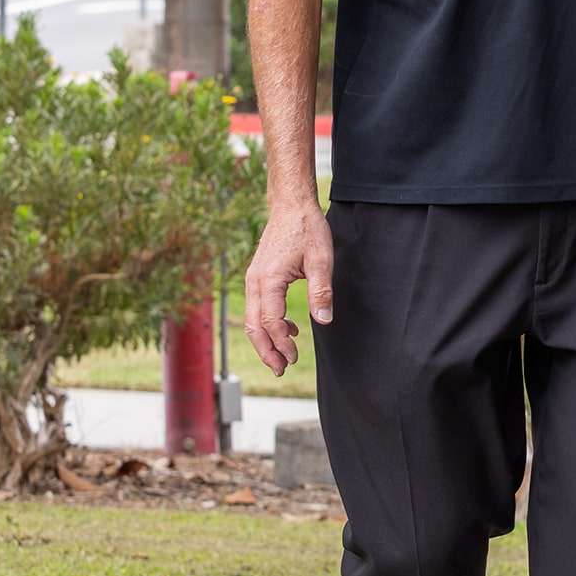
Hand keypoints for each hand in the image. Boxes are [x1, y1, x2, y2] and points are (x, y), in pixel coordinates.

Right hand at [244, 190, 332, 377]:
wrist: (291, 205)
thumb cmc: (306, 229)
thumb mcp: (321, 260)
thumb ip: (321, 291)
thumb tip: (324, 320)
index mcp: (268, 280)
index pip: (270, 321)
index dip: (281, 342)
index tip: (295, 357)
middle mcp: (254, 282)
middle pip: (253, 326)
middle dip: (266, 350)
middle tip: (282, 369)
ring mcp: (253, 279)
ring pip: (252, 319)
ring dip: (266, 340)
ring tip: (284, 357)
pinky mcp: (258, 277)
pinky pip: (258, 307)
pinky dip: (269, 323)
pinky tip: (291, 328)